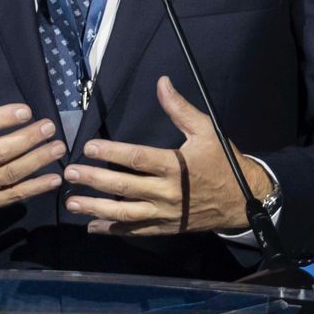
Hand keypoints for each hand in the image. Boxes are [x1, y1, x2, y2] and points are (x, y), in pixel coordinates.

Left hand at [62, 76, 273, 235]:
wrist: (244, 202)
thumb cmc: (223, 162)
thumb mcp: (206, 131)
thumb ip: (180, 109)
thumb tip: (161, 82)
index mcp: (176, 167)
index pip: (137, 159)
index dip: (111, 153)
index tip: (88, 147)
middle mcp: (167, 193)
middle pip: (124, 187)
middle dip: (94, 181)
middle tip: (69, 174)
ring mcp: (165, 213)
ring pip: (125, 213)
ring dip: (96, 209)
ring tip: (72, 203)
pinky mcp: (165, 227)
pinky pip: (135, 230)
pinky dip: (113, 230)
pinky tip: (92, 227)